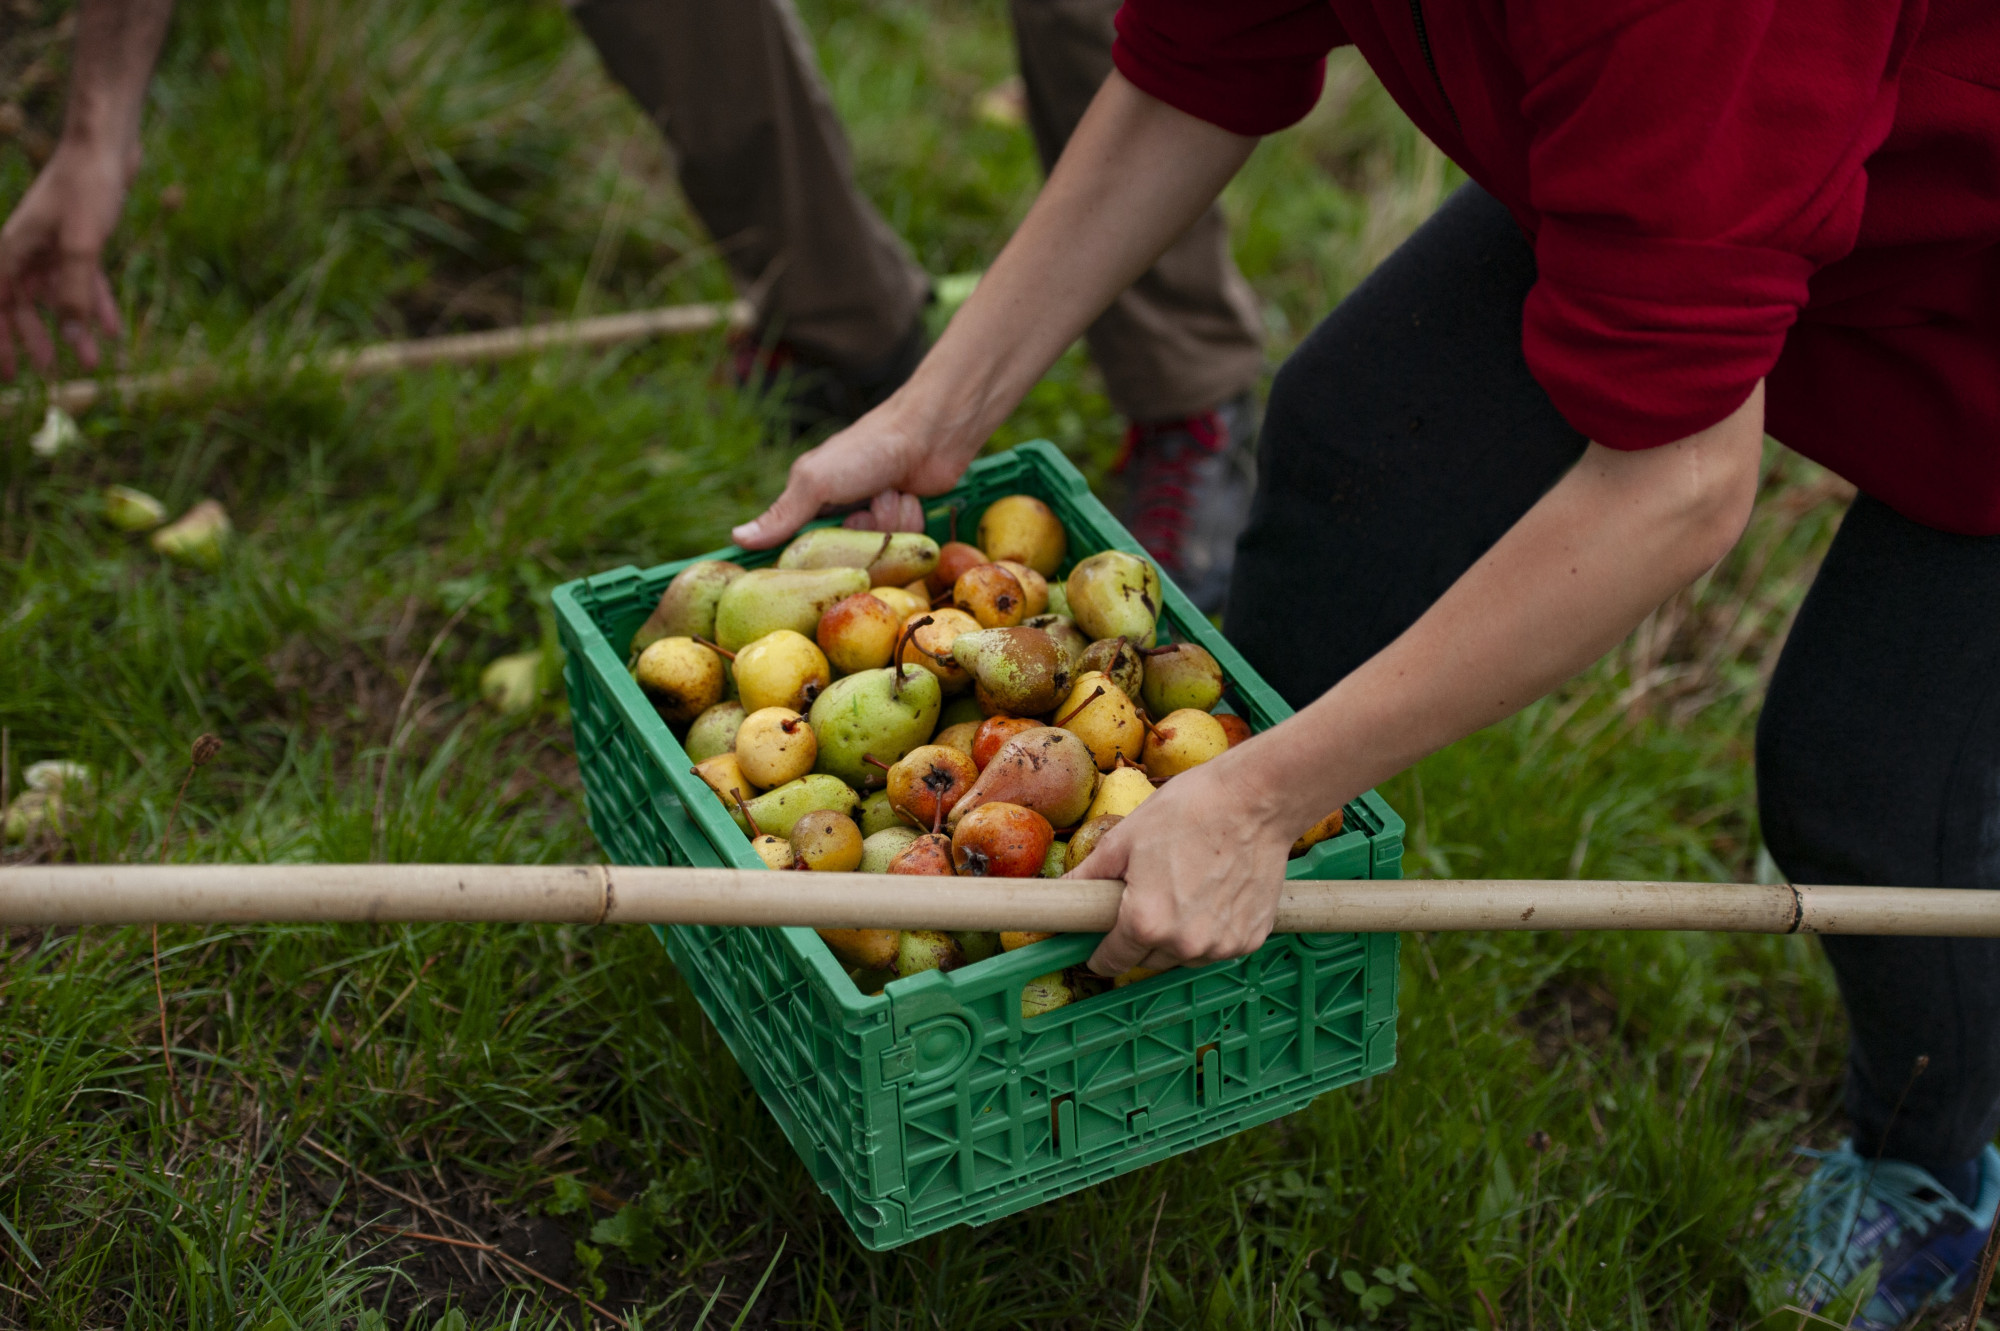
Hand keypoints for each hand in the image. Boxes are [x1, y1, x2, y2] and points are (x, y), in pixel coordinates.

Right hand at [0, 138, 133, 378]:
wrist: (106, 145)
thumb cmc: (86, 187)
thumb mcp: (82, 245)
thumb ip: (74, 291)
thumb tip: (70, 335)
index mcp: (14, 250)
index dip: (0, 339)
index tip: (9, 373)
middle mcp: (27, 248)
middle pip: (24, 304)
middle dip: (36, 340)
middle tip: (49, 374)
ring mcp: (53, 244)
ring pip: (57, 296)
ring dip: (73, 328)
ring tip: (92, 361)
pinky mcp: (80, 239)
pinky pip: (84, 281)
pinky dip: (96, 304)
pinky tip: (113, 330)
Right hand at [731, 399, 981, 548]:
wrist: (928, 435)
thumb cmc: (866, 449)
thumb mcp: (815, 481)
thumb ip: (780, 515)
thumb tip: (736, 539)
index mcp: (810, 505)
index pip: (797, 551)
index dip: (805, 560)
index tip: (815, 561)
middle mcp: (840, 517)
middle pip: (842, 559)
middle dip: (858, 532)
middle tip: (866, 504)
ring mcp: (874, 521)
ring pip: (877, 553)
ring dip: (887, 520)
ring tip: (890, 491)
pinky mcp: (905, 525)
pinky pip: (905, 547)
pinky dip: (909, 519)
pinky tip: (910, 496)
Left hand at [1072, 755, 1295, 975]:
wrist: (1255, 799)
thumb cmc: (1189, 810)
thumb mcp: (1124, 838)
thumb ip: (1089, 876)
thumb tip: (1062, 893)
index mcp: (1146, 923)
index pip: (1111, 961)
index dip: (1099, 953)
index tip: (1098, 944)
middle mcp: (1185, 944)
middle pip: (1148, 962)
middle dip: (1139, 940)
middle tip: (1144, 901)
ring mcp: (1222, 945)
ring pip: (1184, 955)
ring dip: (1177, 938)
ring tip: (1183, 892)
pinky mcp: (1252, 938)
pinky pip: (1219, 945)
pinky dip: (1211, 930)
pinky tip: (1213, 894)